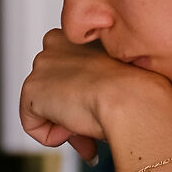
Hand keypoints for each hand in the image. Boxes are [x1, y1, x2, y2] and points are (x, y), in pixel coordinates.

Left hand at [17, 29, 171, 164]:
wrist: (133, 98)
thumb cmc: (139, 91)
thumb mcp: (120, 84)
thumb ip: (98, 91)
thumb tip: (89, 115)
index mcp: (81, 35)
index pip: (71, 70)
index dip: (83, 98)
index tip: (99, 112)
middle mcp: (57, 43)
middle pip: (56, 89)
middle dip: (71, 114)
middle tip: (91, 131)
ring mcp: (41, 65)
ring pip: (45, 107)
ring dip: (64, 125)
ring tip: (87, 130)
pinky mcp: (31, 88)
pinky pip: (32, 124)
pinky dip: (50, 136)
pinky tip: (73, 130)